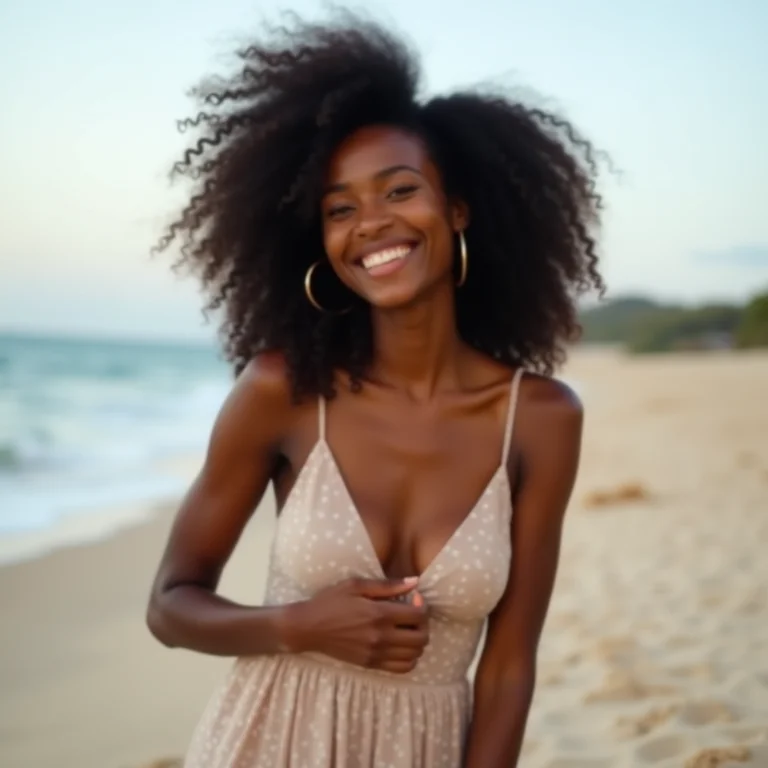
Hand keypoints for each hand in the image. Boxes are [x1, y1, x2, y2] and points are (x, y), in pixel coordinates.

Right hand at [285, 577, 428, 672]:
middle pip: (421, 638)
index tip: (414, 598)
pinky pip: (402, 668)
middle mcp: (381, 637)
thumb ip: (388, 585)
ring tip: (408, 629)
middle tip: (413, 614)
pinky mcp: (371, 664)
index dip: (422, 605)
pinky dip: (409, 658)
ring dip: (418, 641)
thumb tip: (415, 581)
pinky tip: (401, 645)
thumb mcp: (356, 585)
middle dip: (424, 624)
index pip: (419, 616)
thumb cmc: (331, 601)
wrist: (308, 628)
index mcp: (379, 614)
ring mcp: (376, 653)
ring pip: (415, 655)